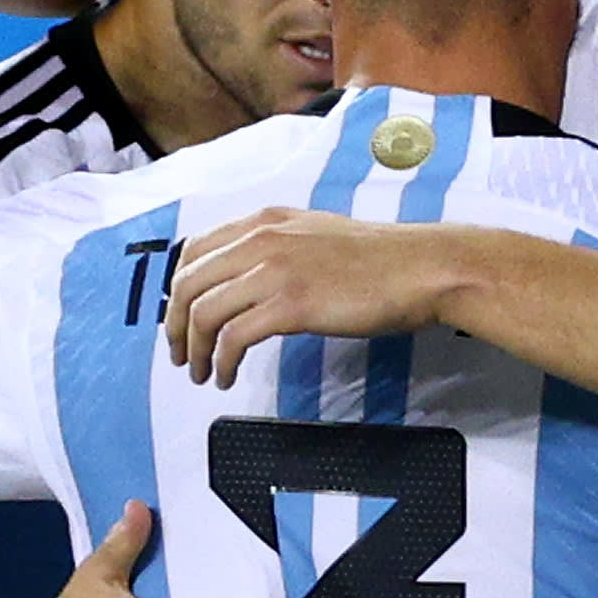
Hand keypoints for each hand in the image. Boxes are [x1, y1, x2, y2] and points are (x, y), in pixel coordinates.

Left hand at [164, 210, 470, 388]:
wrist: (421, 268)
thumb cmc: (381, 260)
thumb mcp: (316, 236)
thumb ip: (278, 248)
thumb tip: (251, 279)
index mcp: (265, 222)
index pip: (195, 251)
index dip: (180, 291)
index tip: (182, 318)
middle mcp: (261, 240)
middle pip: (189, 284)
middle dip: (176, 326)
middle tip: (182, 355)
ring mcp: (274, 270)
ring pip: (204, 312)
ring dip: (196, 350)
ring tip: (204, 373)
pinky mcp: (291, 304)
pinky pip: (234, 338)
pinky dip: (223, 362)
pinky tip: (229, 376)